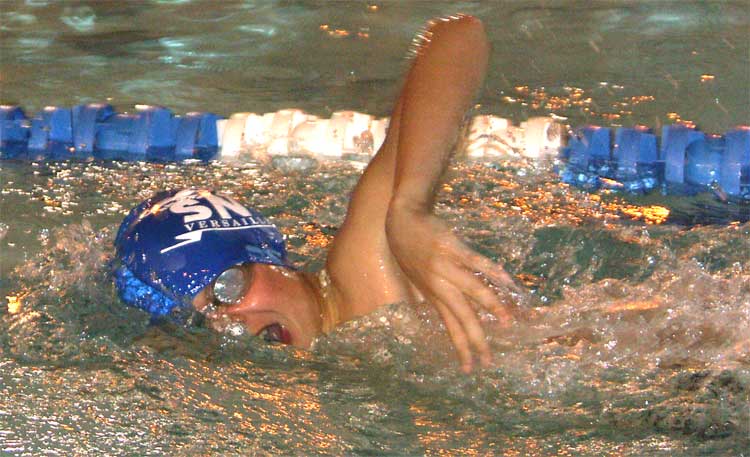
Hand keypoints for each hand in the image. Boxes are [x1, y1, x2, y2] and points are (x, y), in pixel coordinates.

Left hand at [386, 201, 518, 372]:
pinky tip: (507, 280)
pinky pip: (476, 261)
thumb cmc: (412, 251)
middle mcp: (439, 285)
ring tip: (505, 322)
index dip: (461, 348)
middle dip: (476, 340)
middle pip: (461, 316)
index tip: (470, 369)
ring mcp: (446, 266)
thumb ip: (436, 295)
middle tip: (489, 361)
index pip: (450, 327)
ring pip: (472, 290)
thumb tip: (452, 311)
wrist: (402, 221)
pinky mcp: (453, 248)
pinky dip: (492, 270)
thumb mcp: (419, 280)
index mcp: (434, 295)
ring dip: (490, 306)